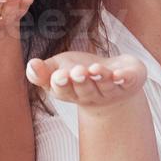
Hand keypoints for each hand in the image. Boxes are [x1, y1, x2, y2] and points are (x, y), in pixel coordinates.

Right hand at [26, 51, 146, 111]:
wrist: (112, 76)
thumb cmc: (79, 72)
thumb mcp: (57, 68)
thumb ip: (42, 70)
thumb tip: (31, 65)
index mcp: (70, 92)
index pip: (63, 90)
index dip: (61, 83)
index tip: (59, 74)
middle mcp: (91, 95)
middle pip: (85, 91)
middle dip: (81, 81)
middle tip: (77, 72)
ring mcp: (111, 90)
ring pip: (105, 86)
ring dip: (100, 77)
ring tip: (95, 69)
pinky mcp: (130, 82)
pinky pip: (128, 82)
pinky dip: (124, 78)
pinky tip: (120, 74)